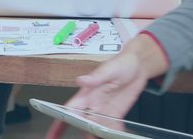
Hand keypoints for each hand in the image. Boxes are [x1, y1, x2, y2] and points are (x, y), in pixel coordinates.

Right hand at [46, 36, 164, 138]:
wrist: (140, 65)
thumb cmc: (122, 62)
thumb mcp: (110, 68)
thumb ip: (96, 76)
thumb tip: (81, 80)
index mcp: (87, 93)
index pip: (69, 110)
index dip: (59, 122)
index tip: (52, 133)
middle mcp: (93, 104)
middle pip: (80, 123)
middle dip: (78, 133)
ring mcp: (105, 110)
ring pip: (94, 128)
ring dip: (94, 135)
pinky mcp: (116, 113)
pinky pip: (111, 128)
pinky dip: (110, 134)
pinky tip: (112, 137)